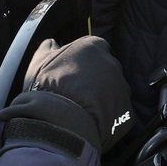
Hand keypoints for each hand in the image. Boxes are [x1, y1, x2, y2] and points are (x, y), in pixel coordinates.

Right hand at [0, 36, 133, 154]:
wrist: (60, 122)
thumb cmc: (48, 88)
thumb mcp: (40, 62)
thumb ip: (48, 48)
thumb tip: (50, 43)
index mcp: (93, 47)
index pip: (94, 47)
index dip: (84, 58)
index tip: (74, 69)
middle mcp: (112, 64)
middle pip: (106, 68)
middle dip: (94, 77)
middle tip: (77, 90)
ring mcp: (122, 88)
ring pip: (113, 89)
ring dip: (102, 96)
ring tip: (82, 108)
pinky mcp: (126, 111)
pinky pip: (117, 110)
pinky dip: (106, 114)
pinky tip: (90, 120)